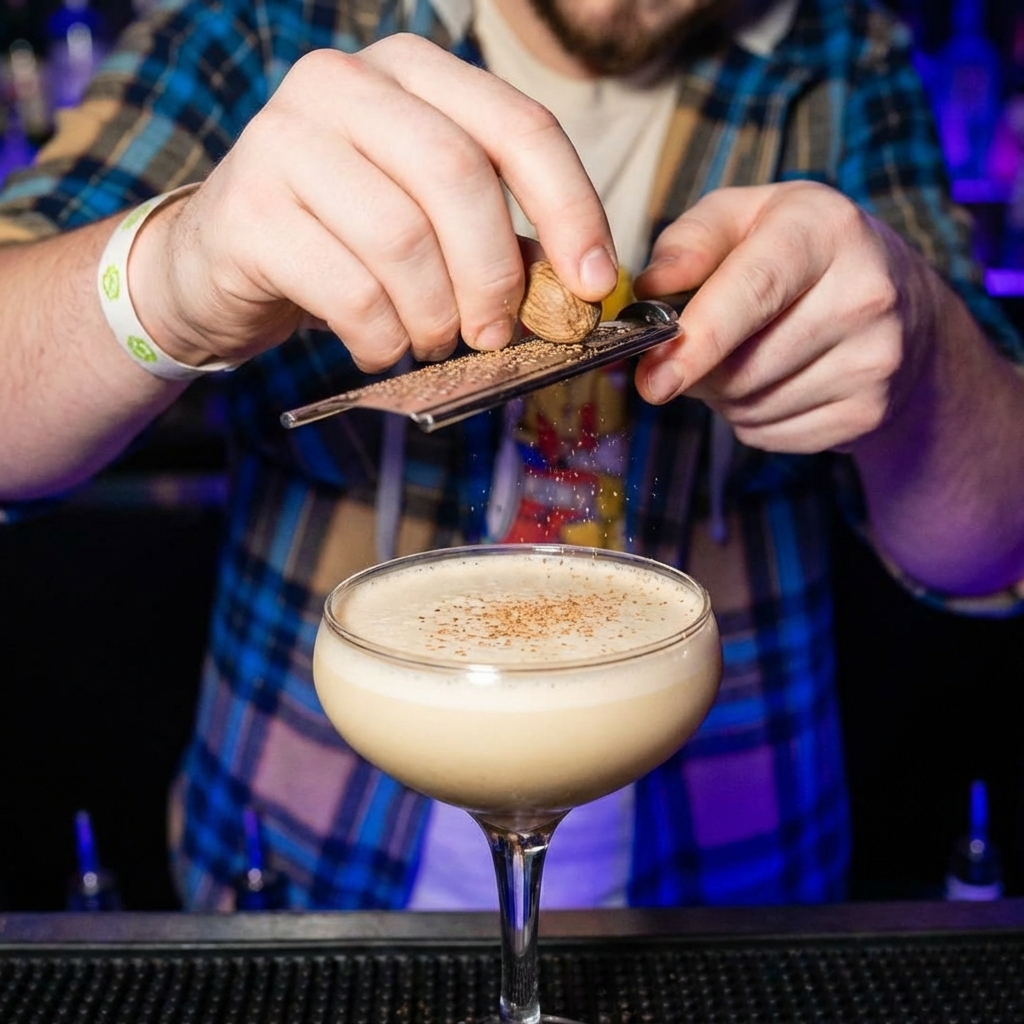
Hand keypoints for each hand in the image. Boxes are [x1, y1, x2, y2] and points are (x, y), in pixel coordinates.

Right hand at [130, 35, 616, 370]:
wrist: (221, 262)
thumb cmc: (345, 242)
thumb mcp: (429, 222)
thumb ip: (500, 238)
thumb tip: (581, 288)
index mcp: (411, 72)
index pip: (518, 126)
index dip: (571, 209)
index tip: (595, 284)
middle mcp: (344, 83)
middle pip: (459, 177)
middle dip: (494, 275)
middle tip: (495, 333)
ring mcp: (285, 137)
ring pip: (403, 239)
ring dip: (434, 316)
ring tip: (428, 340)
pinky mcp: (247, 208)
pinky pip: (351, 292)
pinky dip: (382, 339)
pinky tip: (378, 347)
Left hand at [633, 181, 935, 453]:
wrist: (902, 305)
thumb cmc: (800, 253)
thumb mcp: (745, 217)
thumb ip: (688, 243)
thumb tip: (648, 291)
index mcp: (825, 231)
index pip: (753, 292)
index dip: (698, 342)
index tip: (654, 381)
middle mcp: (863, 295)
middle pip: (741, 367)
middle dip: (697, 368)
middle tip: (700, 343)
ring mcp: (873, 360)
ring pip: (748, 407)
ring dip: (722, 393)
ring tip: (747, 353)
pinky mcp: (867, 413)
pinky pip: (769, 434)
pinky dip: (751, 417)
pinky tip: (775, 380)